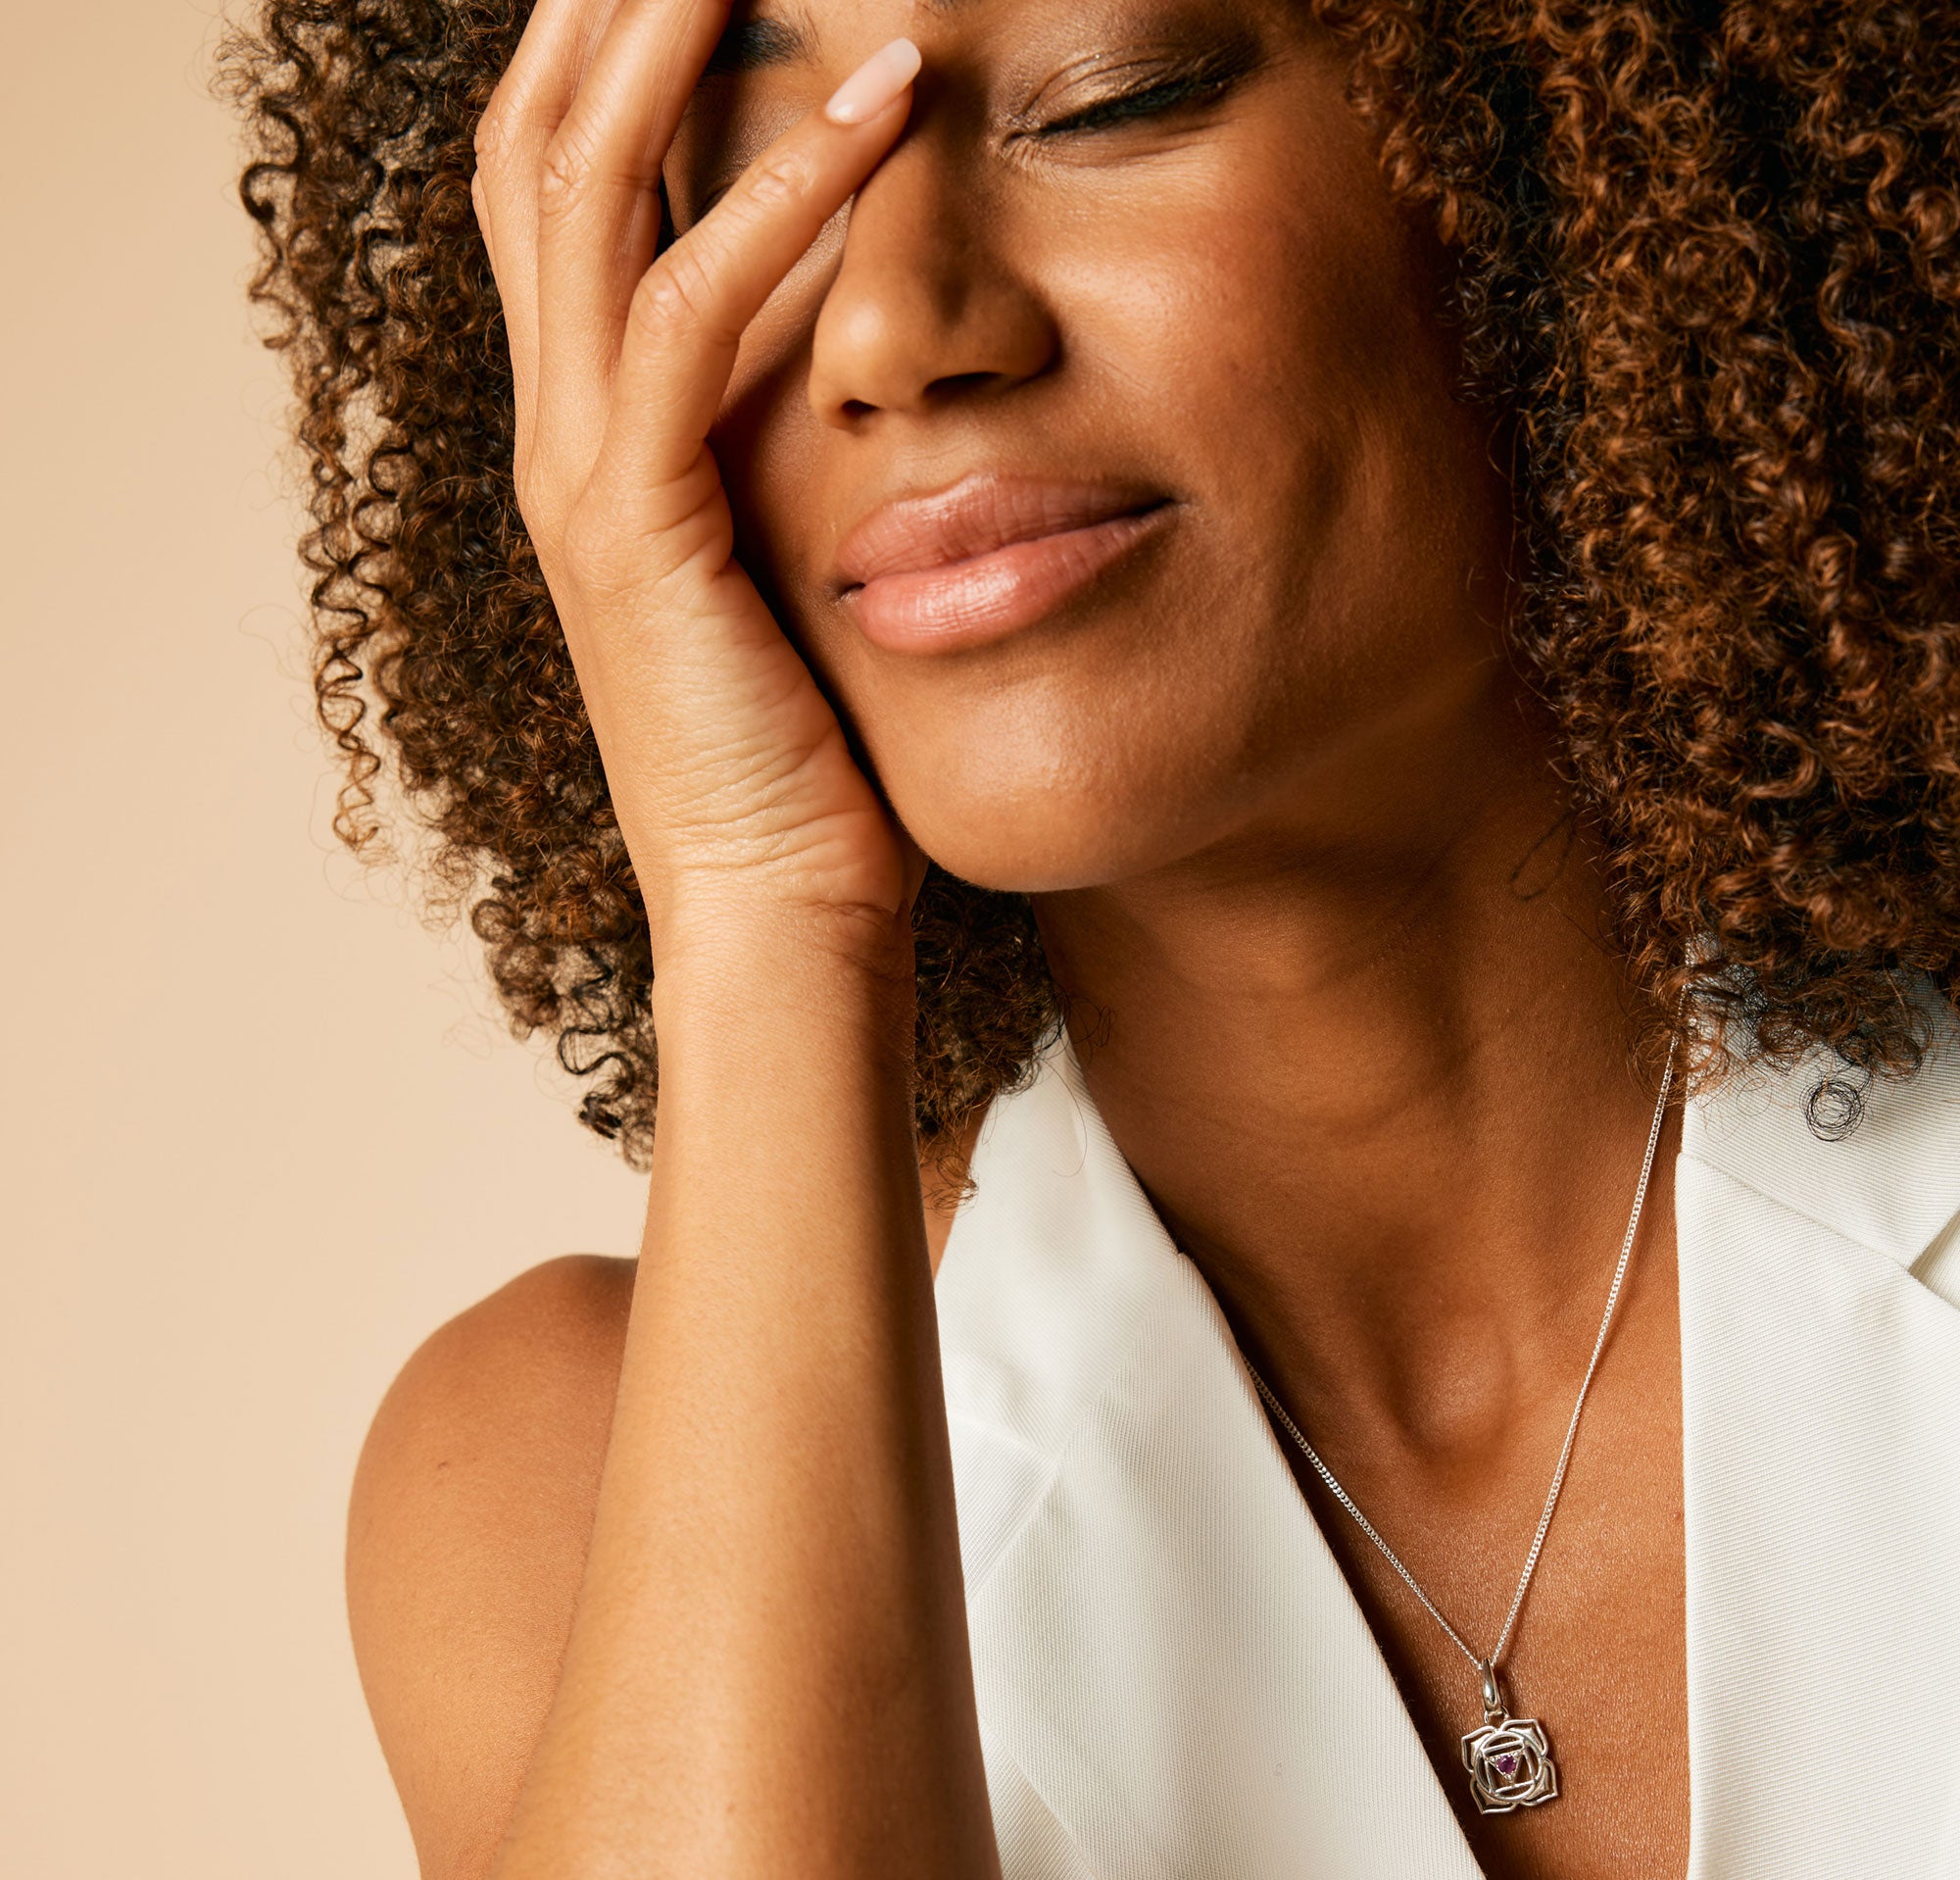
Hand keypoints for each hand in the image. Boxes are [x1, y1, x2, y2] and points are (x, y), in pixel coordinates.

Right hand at [471, 1, 926, 961]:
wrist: (780, 906)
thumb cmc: (810, 752)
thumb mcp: (790, 563)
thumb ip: (785, 447)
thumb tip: (853, 341)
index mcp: (593, 438)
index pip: (566, 199)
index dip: (608, 64)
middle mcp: (558, 434)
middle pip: (536, 153)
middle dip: (606, 8)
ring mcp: (579, 477)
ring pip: (581, 195)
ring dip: (668, 42)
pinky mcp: (637, 523)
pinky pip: (684, 317)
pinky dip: (772, 196)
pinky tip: (872, 110)